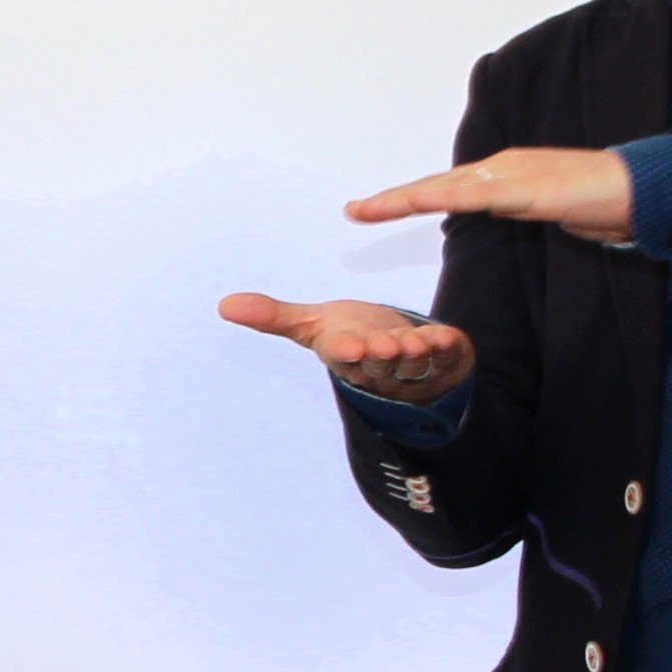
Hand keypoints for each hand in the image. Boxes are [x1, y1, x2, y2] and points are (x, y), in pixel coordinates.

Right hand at [219, 292, 474, 402]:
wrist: (399, 353)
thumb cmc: (353, 336)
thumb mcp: (313, 325)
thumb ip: (273, 317)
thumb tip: (224, 305)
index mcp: (347, 356)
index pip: (344, 356)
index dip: (346, 351)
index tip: (346, 345)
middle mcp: (380, 366)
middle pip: (380, 364)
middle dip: (381, 356)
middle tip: (383, 346)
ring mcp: (412, 366)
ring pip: (414, 364)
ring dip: (415, 354)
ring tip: (415, 343)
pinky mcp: (443, 357)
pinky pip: (446, 354)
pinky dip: (446, 346)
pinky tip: (447, 336)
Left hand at [343, 146, 637, 245]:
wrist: (639, 187)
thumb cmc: (601, 201)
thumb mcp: (549, 209)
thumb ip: (521, 208)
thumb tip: (502, 211)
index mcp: (505, 173)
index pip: (448, 188)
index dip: (411, 198)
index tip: (376, 209)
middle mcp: (502, 168)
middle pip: (437, 186)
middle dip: (393, 199)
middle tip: (353, 210)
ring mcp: (513, 175)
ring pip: (447, 189)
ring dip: (404, 199)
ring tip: (367, 209)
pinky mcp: (527, 190)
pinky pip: (477, 197)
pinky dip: (444, 200)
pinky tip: (417, 204)